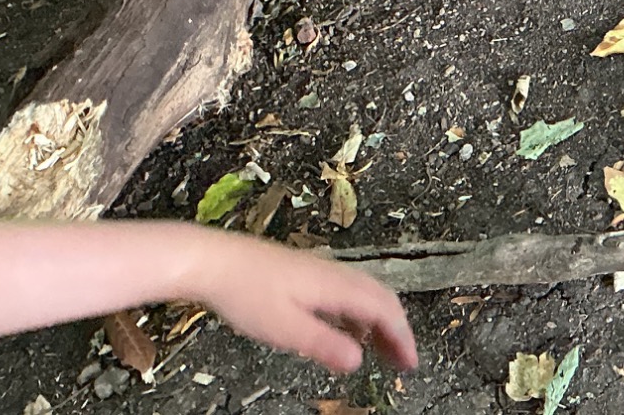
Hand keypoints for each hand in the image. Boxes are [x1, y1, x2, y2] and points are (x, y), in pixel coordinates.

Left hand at [183, 235, 417, 373]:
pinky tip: (348, 332)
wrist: (213, 260)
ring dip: (380, 322)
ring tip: (382, 351)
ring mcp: (322, 271)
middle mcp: (336, 274)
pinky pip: (348, 293)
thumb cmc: (245, 294)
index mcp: (336, 285)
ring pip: (366, 294)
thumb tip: (358, 361)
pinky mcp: (308, 274)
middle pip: (382, 298)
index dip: (402, 336)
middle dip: (398, 330)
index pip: (384, 309)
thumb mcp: (284, 328)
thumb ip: (323, 344)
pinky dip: (359, 315)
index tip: (410, 363)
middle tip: (403, 361)